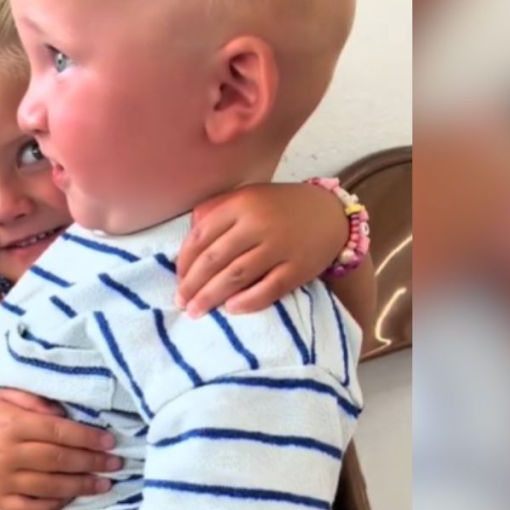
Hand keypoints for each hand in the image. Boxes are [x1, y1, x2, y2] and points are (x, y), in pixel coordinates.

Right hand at [0, 389, 120, 509]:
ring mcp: (3, 480)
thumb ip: (34, 400)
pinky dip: (55, 505)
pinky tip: (72, 497)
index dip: (87, 437)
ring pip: (50, 486)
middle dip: (92, 462)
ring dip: (81, 486)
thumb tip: (65, 413)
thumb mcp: (3, 396)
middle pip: (58, 460)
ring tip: (104, 482)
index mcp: (11, 424)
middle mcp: (8, 453)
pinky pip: (32, 508)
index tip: (109, 441)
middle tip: (115, 463)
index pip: (57, 431)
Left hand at [177, 183, 346, 316]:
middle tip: (180, 302)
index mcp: (240, 204)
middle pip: (214, 259)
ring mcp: (279, 246)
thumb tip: (187, 243)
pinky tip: (231, 309)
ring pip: (236, 275)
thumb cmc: (278, 208)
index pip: (201, 236)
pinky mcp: (298, 267)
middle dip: (192, 284)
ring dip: (211, 296)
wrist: (330, 213)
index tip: (178, 280)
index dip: (184, 262)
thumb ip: (215, 212)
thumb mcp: (246, 198)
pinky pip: (269, 289)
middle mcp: (258, 223)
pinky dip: (248, 301)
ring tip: (196, 311)